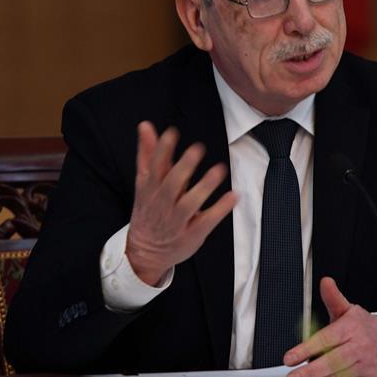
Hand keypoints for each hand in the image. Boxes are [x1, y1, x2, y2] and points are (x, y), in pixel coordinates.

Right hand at [126, 121, 237, 285]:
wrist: (144, 251)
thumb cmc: (149, 210)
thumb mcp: (144, 182)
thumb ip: (148, 154)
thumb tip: (146, 125)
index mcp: (150, 188)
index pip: (154, 167)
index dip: (162, 150)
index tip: (172, 133)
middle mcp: (162, 203)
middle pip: (172, 184)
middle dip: (183, 167)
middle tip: (197, 149)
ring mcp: (177, 220)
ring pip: (189, 203)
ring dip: (204, 187)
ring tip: (219, 170)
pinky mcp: (192, 233)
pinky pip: (207, 221)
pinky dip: (220, 209)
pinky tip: (233, 196)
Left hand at [283, 277, 376, 376]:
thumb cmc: (365, 329)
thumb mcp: (349, 310)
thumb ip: (333, 298)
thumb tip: (325, 282)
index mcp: (351, 328)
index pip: (325, 340)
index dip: (305, 350)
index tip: (289, 358)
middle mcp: (359, 346)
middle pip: (330, 362)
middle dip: (308, 373)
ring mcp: (364, 364)